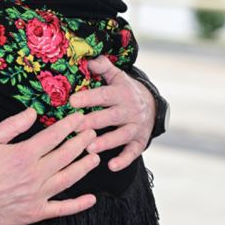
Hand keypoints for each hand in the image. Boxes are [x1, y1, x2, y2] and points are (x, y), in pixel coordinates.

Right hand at [0, 109, 99, 224]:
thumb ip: (12, 125)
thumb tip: (32, 112)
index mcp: (24, 154)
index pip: (54, 137)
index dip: (69, 126)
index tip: (80, 118)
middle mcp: (35, 174)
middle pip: (66, 155)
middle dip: (82, 142)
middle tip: (94, 134)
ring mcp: (37, 195)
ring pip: (68, 179)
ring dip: (84, 167)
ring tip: (95, 157)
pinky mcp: (35, 213)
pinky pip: (61, 209)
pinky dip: (78, 205)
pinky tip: (91, 199)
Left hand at [69, 56, 154, 171]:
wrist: (152, 104)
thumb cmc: (124, 90)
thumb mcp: (117, 76)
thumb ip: (103, 67)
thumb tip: (88, 58)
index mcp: (121, 93)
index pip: (104, 95)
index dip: (89, 98)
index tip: (72, 101)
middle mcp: (130, 110)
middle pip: (112, 117)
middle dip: (94, 122)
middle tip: (76, 127)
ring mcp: (136, 127)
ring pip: (122, 136)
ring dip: (106, 142)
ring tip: (89, 148)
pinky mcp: (140, 141)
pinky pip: (133, 152)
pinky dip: (124, 160)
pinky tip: (111, 166)